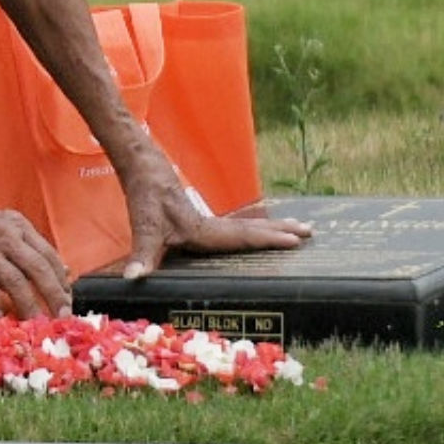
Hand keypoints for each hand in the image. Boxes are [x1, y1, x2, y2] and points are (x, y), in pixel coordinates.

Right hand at [0, 199, 73, 319]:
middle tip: (62, 318)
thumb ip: (27, 250)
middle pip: (39, 268)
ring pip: (16, 282)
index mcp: (17, 225)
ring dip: (29, 307)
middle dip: (54, 296)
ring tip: (35, 327)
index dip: (61, 281)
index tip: (67, 303)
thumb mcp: (1, 230)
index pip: (48, 255)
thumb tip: (63, 273)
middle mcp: (5, 234)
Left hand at [114, 154, 312, 279]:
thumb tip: (133, 279)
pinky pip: (234, 226)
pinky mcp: (200, 217)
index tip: (294, 242)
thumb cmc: (143, 196)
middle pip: (252, 229)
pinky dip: (252, 229)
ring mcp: (207, 220)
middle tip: (310, 233)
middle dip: (281, 232)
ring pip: (246, 225)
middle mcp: (211, 224)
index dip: (268, 240)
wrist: (142, 165)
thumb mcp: (143, 227)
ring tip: (299, 226)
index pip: (242, 237)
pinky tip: (259, 231)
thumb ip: (142, 255)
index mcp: (203, 230)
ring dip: (271, 228)